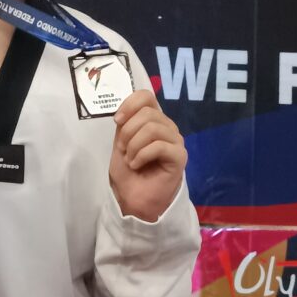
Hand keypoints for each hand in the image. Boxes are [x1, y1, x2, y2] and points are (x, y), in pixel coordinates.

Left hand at [109, 90, 186, 221]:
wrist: (133, 199)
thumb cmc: (128, 173)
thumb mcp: (120, 143)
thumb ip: (125, 125)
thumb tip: (126, 111)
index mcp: (154, 121)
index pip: (146, 96)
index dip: (129, 104)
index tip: (117, 121)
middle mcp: (167, 128)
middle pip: (148, 113)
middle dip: (128, 132)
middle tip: (124, 150)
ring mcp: (175, 142)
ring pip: (153, 128)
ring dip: (133, 146)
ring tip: (131, 160)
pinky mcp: (179, 157)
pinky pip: (159, 145)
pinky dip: (142, 155)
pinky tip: (137, 165)